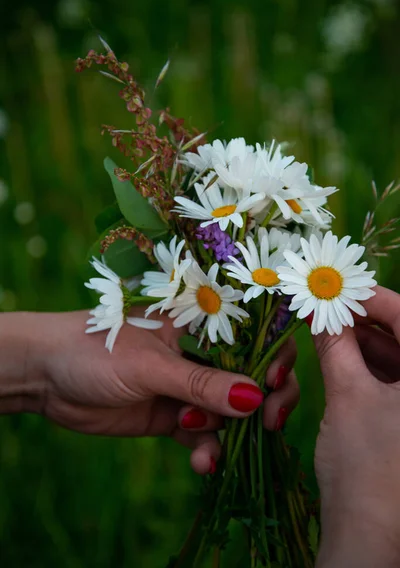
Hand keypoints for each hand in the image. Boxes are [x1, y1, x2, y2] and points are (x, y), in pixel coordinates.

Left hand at [1, 309, 299, 474]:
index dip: (276, 354)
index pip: (254, 332)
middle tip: (267, 423)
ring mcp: (190, 386)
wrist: (48, 376)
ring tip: (204, 442)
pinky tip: (202, 463)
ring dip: (230, 431)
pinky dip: (208, 451)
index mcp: (201, 322)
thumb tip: (255, 398)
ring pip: (231, 411)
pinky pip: (205, 436)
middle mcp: (203, 352)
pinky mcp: (175, 416)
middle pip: (252, 375)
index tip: (276, 381)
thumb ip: (201, 383)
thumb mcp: (151, 365)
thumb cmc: (97, 348)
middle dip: (264, 401)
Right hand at [313, 286, 399, 566]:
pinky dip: (367, 367)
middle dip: (364, 320)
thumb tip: (321, 308)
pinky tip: (340, 357)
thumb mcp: (347, 394)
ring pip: (398, 359)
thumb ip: (334, 343)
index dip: (372, 298)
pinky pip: (395, 381)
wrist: (367, 534)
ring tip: (327, 331)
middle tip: (328, 308)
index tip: (338, 287)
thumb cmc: (364, 463)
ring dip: (363, 343)